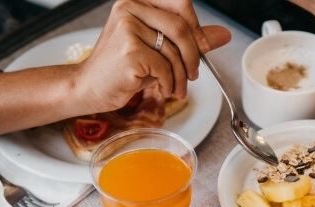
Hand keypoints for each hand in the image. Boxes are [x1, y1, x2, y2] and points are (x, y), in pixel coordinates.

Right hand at [75, 0, 230, 113]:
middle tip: (194, 74)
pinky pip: (164, 67)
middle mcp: (130, 8)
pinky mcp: (129, 50)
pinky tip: (163, 89)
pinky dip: (169, 83)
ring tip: (177, 88)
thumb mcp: (159, 48)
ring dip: (182, 76)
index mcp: (138, 1)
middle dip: (193, 56)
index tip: (203, 48)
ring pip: (174, 51)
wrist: (91, 87)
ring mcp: (127, 28)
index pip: (180, 2)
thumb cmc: (123, 67)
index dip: (196, 26)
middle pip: (180, 27)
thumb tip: (224, 35)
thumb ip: (189, 39)